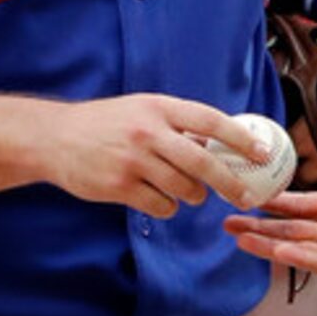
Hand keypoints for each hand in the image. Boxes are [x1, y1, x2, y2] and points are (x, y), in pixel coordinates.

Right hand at [35, 94, 275, 218]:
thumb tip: (221, 143)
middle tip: (245, 196)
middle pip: (203, 163)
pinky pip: (162, 206)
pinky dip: (167, 207)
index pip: (210, 121)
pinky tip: (158, 198)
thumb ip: (176, 123)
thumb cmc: (104, 124)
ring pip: (184, 188)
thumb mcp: (140, 110)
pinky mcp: (120, 187)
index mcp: (158, 107)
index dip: (240, 138)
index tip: (262, 153)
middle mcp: (148, 132)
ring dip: (193, 196)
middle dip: (230, 183)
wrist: (54, 138)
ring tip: (188, 192)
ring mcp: (134, 161)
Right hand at [228, 111, 316, 280]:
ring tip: (237, 236)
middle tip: (227, 219)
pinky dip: (292, 256)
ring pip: (292, 244)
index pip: (295, 203)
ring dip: (265, 241)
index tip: (246, 192)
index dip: (270, 200)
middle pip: (286, 226)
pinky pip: (313, 261)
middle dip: (257, 224)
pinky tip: (271, 249)